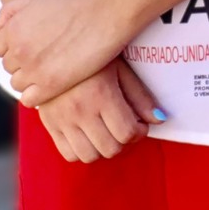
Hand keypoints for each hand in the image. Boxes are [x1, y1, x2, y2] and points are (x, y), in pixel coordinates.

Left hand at [0, 0, 138, 109]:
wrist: (106, 12)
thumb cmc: (78, 3)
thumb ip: (11, 12)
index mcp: (13, 29)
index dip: (15, 48)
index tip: (32, 47)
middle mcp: (18, 50)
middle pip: (9, 67)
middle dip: (25, 63)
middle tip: (47, 57)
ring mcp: (33, 69)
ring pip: (18, 83)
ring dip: (32, 79)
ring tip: (53, 69)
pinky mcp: (50, 85)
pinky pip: (29, 99)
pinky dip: (38, 95)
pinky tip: (53, 84)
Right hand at [35, 61, 159, 162]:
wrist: (54, 53)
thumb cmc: (94, 58)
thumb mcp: (121, 70)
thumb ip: (140, 96)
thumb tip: (159, 119)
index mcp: (101, 94)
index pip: (126, 132)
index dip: (139, 132)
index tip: (140, 124)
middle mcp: (80, 110)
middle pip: (110, 148)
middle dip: (124, 142)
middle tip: (125, 128)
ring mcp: (62, 120)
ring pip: (89, 156)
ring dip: (103, 148)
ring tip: (107, 132)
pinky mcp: (49, 125)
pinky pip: (68, 154)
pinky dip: (82, 151)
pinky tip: (89, 136)